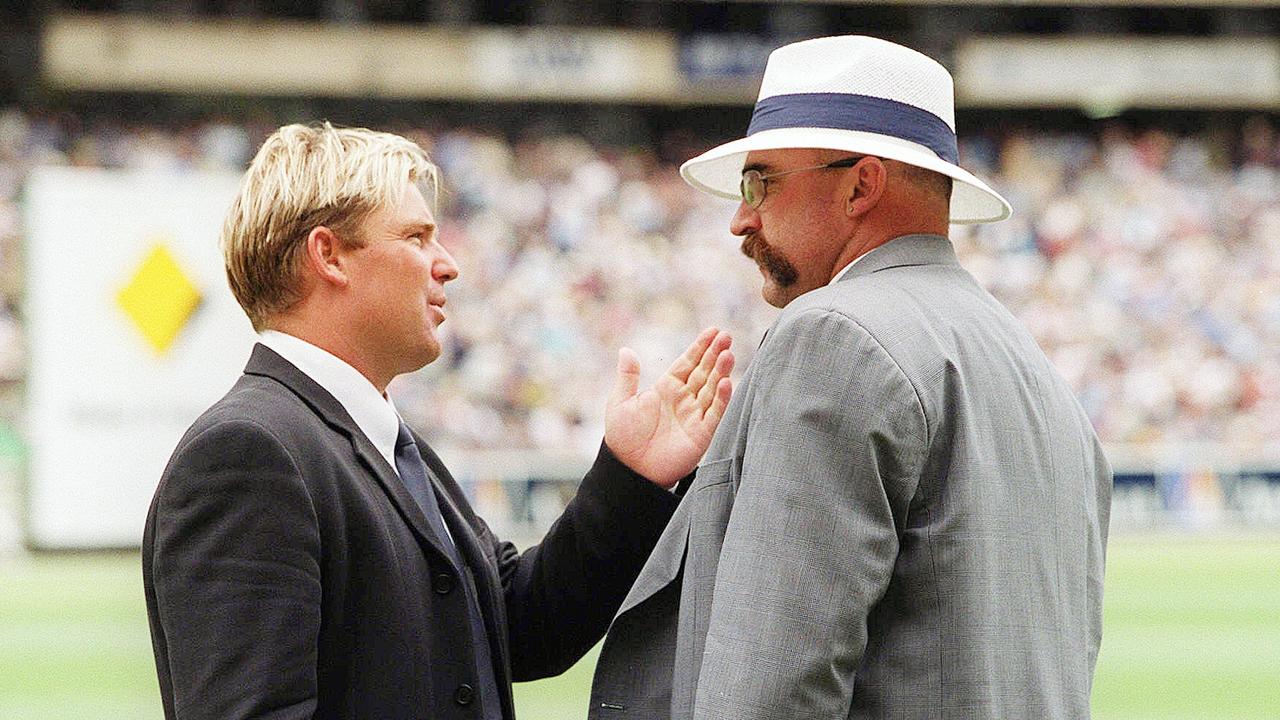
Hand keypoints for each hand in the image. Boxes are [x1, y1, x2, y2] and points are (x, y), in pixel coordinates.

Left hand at [605, 327, 733, 487]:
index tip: (714, 331)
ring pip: (712, 389)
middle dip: (715, 354)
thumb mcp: (621, 402)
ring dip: (721, 372)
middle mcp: (684, 399)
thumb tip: (626, 350)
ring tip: (729, 354)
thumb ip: (628, 376)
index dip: (701, 347)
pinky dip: (721, 399)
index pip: (688, 362)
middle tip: (727, 336)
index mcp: (666, 388)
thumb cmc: (623, 436)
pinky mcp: (701, 434)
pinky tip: (726, 383)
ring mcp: (694, 415)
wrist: (629, 469)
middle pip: (704, 371)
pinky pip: (714, 413)